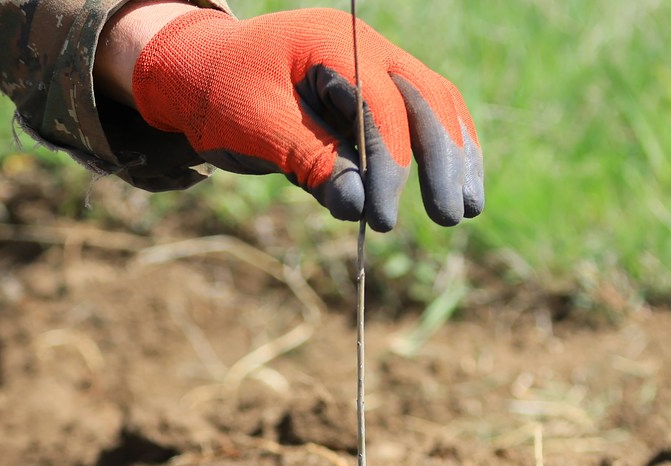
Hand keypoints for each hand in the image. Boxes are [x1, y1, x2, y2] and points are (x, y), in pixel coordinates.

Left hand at [109, 6, 483, 229]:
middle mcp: (364, 46)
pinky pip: (423, 115)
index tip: (381, 218)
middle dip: (441, 160)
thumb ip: (310, 162)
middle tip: (449, 217)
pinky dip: (442, 151)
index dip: (389, 165)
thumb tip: (358, 208)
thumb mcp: (257, 129)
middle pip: (424, 98)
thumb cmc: (223, 96)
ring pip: (436, 104)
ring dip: (456, 156)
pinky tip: (459, 187)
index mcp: (331, 43)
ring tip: (467, 208)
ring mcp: (376, 64)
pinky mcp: (377, 91)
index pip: (380, 104)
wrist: (202, 74)